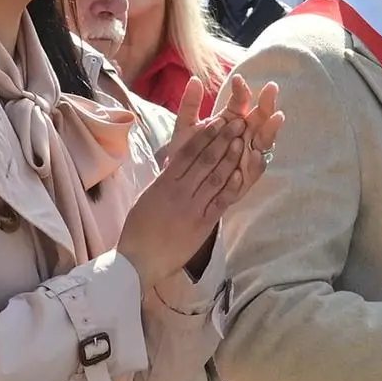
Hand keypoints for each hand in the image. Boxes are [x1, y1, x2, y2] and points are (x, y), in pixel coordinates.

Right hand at [118, 75, 275, 283]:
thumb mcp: (149, 197)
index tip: (217, 120)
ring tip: (242, 140)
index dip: (204, 135)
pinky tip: (242, 173)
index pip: (187, 152)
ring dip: (230, 158)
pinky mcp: (202, 224)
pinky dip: (232, 187)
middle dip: (223, 139)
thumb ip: (166, 181)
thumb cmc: (140, 229)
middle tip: (238, 122)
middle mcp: (179, 191)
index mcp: (164, 183)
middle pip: (205, 160)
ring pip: (215, 177)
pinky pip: (219, 202)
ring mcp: (192, 207)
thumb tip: (179, 166)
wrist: (139, 259)